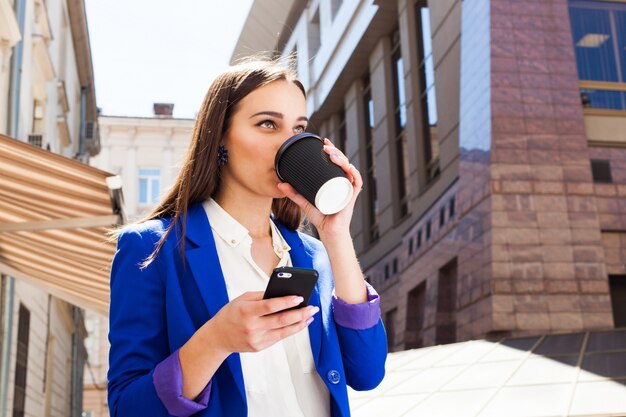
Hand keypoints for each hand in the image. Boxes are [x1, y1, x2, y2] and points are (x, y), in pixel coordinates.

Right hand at [202, 291, 318, 354]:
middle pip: (281, 320)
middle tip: (312, 307)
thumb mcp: (242, 299)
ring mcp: (256, 339)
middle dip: (300, 314)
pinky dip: (291, 330)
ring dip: (300, 323)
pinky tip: (299, 324)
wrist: (218, 337)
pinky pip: (279, 337)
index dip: (286, 302)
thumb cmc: (231, 314)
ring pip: (284, 331)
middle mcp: (252, 327)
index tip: (300, 297)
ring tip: (310, 315)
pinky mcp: (259, 347)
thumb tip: (283, 293)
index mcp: (246, 312)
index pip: (270, 306)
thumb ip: (261, 296)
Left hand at [277, 138, 362, 238]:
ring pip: (349, 168)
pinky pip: (357, 182)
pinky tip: (348, 167)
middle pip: (343, 162)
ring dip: (342, 159)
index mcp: (334, 180)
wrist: (329, 232)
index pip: (335, 161)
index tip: (323, 142)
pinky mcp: (352, 196)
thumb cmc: (321, 217)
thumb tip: (280, 183)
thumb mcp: (304, 202)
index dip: (332, 150)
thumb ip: (293, 193)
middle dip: (336, 151)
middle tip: (325, 146)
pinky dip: (354, 173)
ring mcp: (348, 188)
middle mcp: (343, 182)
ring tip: (331, 154)